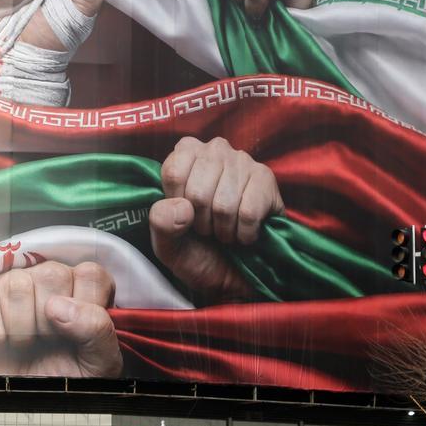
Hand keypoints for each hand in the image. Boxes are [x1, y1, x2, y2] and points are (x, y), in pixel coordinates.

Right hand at [0, 261, 121, 376]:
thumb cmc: (60, 381)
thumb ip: (98, 331)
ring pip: (17, 285)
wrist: (20, 408)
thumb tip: (60, 306)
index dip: (84, 305)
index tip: (77, 334)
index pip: (90, 274)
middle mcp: (47, 281)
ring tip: (22, 346)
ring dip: (21, 329)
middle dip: (50, 321)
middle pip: (52, 274)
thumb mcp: (97, 365)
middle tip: (46, 343)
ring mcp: (11, 285)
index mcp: (81, 293)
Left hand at [150, 136, 283, 300]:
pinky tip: (244, 232)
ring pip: (224, 205)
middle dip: (201, 223)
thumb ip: (160, 222)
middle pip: (197, 192)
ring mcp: (242, 161)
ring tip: (225, 230)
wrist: (231, 275)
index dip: (178, 206)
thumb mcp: (166, 243)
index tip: (184, 218)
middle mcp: (214, 150)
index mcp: (184, 155)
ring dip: (224, 230)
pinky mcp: (266, 180)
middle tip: (208, 228)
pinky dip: (244, 233)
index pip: (174, 173)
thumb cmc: (196, 252)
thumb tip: (183, 207)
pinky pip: (249, 213)